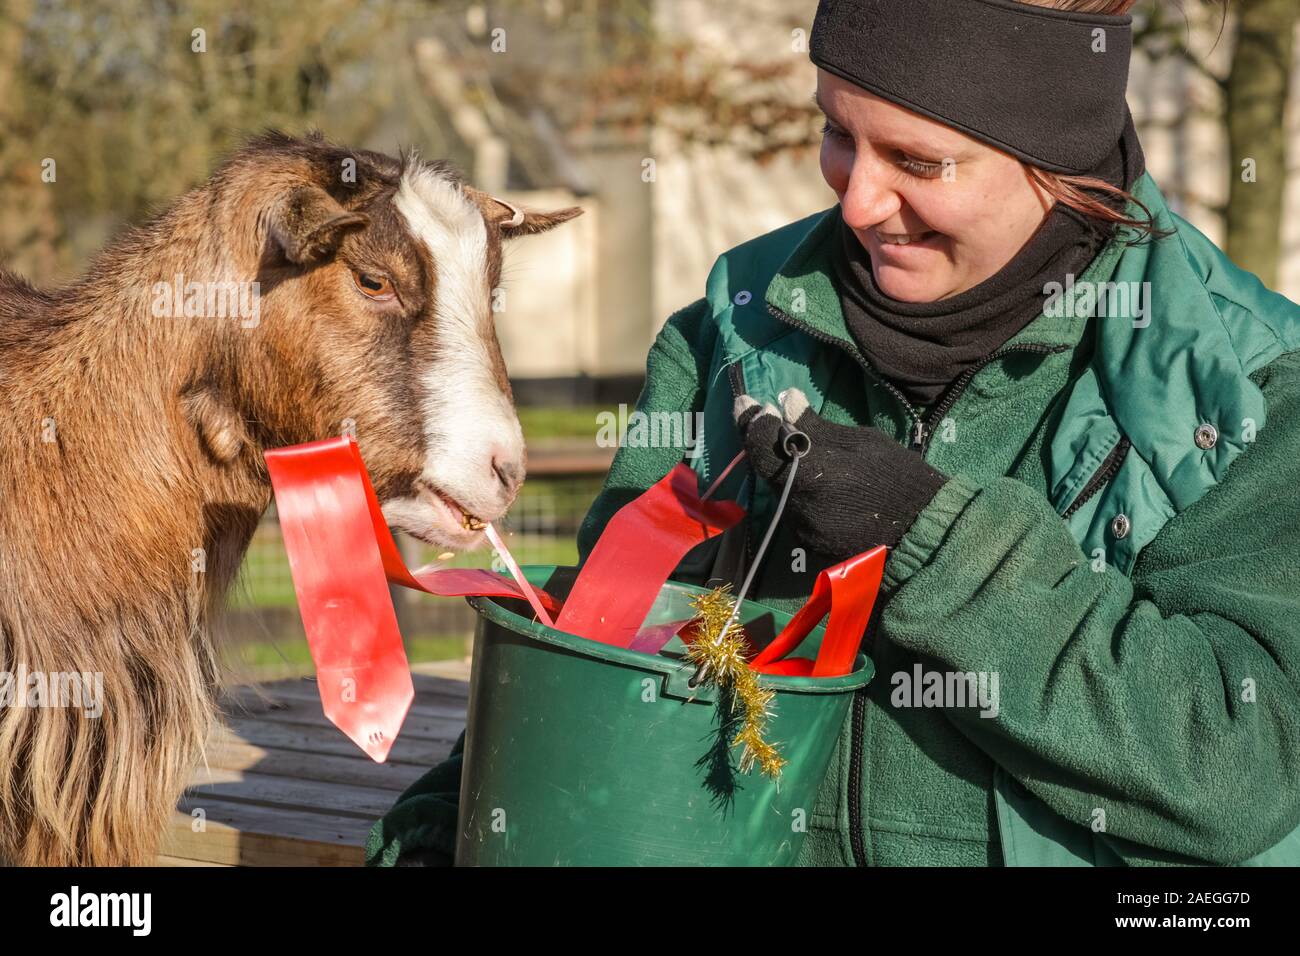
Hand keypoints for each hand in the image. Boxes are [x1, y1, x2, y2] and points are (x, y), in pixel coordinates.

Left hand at [733, 388, 948, 558]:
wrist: (923, 531)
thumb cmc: (897, 477)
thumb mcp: (861, 441)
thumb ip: (816, 426)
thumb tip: (786, 400)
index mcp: (810, 475)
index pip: (761, 447)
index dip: (751, 423)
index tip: (748, 402)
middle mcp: (797, 506)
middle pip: (769, 470)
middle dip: (772, 446)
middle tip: (778, 420)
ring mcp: (802, 529)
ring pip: (782, 492)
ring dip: (788, 472)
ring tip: (814, 458)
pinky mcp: (810, 545)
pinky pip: (796, 511)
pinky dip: (802, 494)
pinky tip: (824, 486)